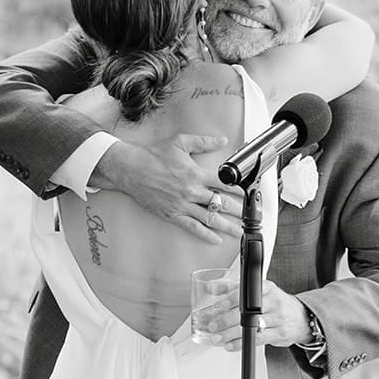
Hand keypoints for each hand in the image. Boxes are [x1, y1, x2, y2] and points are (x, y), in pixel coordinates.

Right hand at [95, 135, 241, 243]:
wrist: (130, 169)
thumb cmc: (152, 155)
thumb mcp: (180, 142)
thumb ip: (203, 142)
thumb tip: (222, 140)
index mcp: (195, 174)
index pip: (224, 184)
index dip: (239, 190)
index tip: (248, 194)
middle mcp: (191, 191)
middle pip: (221, 203)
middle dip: (238, 211)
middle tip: (249, 217)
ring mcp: (181, 205)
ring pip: (209, 218)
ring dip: (227, 226)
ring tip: (239, 231)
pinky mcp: (171, 214)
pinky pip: (192, 227)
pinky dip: (205, 234)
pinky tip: (215, 238)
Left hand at [196, 278, 311, 350]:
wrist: (302, 317)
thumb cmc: (275, 303)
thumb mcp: (258, 291)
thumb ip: (233, 288)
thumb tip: (211, 288)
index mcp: (267, 288)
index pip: (246, 292)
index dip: (228, 301)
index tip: (214, 308)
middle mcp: (273, 302)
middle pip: (247, 310)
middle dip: (226, 319)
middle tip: (211, 325)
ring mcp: (278, 318)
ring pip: (251, 326)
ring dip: (230, 333)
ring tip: (216, 337)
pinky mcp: (280, 334)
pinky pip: (258, 340)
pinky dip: (241, 343)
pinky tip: (229, 345)